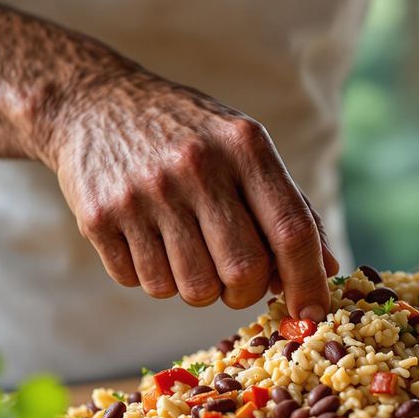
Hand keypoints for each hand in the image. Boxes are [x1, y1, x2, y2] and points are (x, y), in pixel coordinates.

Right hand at [40, 69, 338, 317]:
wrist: (92, 103)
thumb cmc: (187, 134)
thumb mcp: (242, 146)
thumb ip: (288, 206)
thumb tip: (326, 271)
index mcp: (243, 146)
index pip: (290, 231)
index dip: (307, 282)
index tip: (312, 314)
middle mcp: (195, 167)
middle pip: (243, 272)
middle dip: (245, 292)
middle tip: (235, 280)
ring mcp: (144, 194)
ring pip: (192, 289)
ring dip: (197, 287)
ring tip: (187, 250)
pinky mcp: (100, 217)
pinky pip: (143, 284)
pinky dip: (153, 276)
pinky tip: (148, 238)